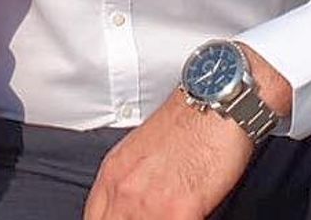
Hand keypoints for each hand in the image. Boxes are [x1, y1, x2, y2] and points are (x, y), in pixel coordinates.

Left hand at [83, 89, 253, 219]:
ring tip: (170, 216)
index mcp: (112, 176)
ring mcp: (148, 203)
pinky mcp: (179, 211)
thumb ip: (128, 183)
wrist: (216, 104)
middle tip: (152, 217)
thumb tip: (130, 207)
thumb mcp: (138, 152)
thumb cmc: (186, 123)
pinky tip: (192, 217)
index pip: (94, 218)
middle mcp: (123, 191)